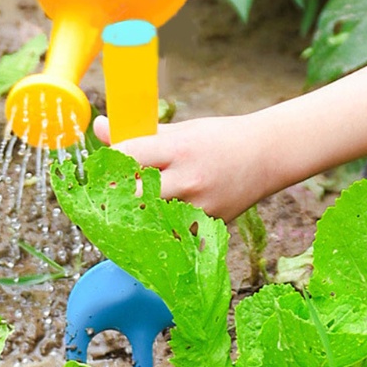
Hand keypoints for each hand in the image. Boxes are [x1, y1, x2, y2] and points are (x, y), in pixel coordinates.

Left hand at [93, 113, 270, 222]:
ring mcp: (199, 208)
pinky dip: (160, 235)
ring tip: (123, 216)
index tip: (100, 170)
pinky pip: (173, 238)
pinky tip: (152, 230)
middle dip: (114, 198)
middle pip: (134, 196)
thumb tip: (99, 128)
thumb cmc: (219, 139)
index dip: (108, 164)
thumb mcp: (180, 129)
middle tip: (104, 198)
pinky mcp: (208, 227)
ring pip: (151, 223)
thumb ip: (139, 134)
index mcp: (179, 149)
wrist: (266, 156)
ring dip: (134, 220)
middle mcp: (188, 180)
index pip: (128, 157)